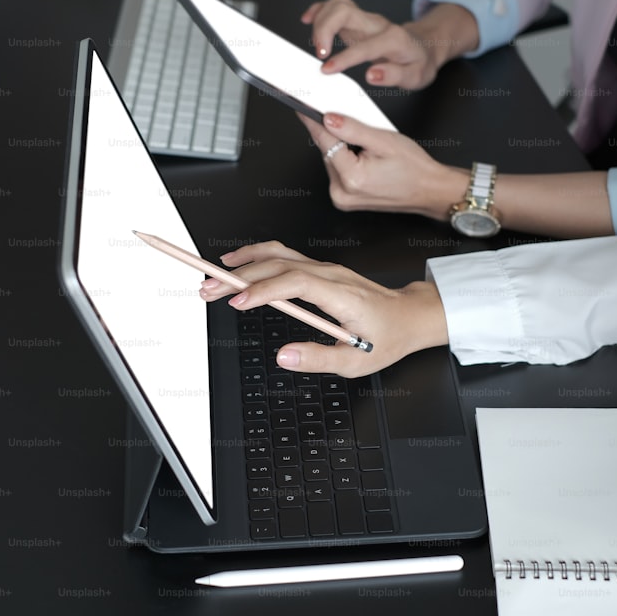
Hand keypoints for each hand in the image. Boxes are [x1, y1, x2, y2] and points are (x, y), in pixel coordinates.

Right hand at [198, 240, 447, 377]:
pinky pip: (282, 255)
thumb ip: (319, 359)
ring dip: (242, 262)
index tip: (236, 302)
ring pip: (277, 254)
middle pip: (276, 264)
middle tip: (207, 290)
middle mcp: (329, 274)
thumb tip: (283, 356)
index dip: (263, 289)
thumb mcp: (357, 362)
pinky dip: (256, 257)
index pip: (294, 282)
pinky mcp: (317, 270)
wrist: (409, 315)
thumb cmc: (388, 337)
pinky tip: (238, 264)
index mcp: (340, 294)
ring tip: (213, 275)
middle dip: (237, 277)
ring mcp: (323, 268)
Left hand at [299, 111, 465, 218]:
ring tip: (368, 148)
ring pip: (331, 161)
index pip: (324, 141)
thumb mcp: (384, 140)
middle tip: (357, 126)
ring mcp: (342, 199)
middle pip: (326, 151)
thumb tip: (329, 118)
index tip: (302, 107)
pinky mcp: (344, 200)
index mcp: (351, 178)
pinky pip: (337, 171)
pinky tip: (363, 158)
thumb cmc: (414, 168)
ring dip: (342, 148)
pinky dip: (345, 160)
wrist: (428, 190)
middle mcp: (341, 193)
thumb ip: (353, 129)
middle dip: (336, 135)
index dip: (313, 121)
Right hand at [301, 0, 441, 89]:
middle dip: (325, 29)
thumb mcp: (415, 76)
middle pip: (345, 11)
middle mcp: (377, 24)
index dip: (343, 57)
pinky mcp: (356, 20)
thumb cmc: (418, 63)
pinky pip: (335, 6)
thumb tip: (372, 75)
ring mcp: (365, 20)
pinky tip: (308, 20)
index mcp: (393, 39)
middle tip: (319, 54)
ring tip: (315, 43)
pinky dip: (318, 10)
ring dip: (320, 19)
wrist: (424, 48)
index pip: (364, 44)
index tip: (327, 69)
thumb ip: (394, 76)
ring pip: (338, 4)